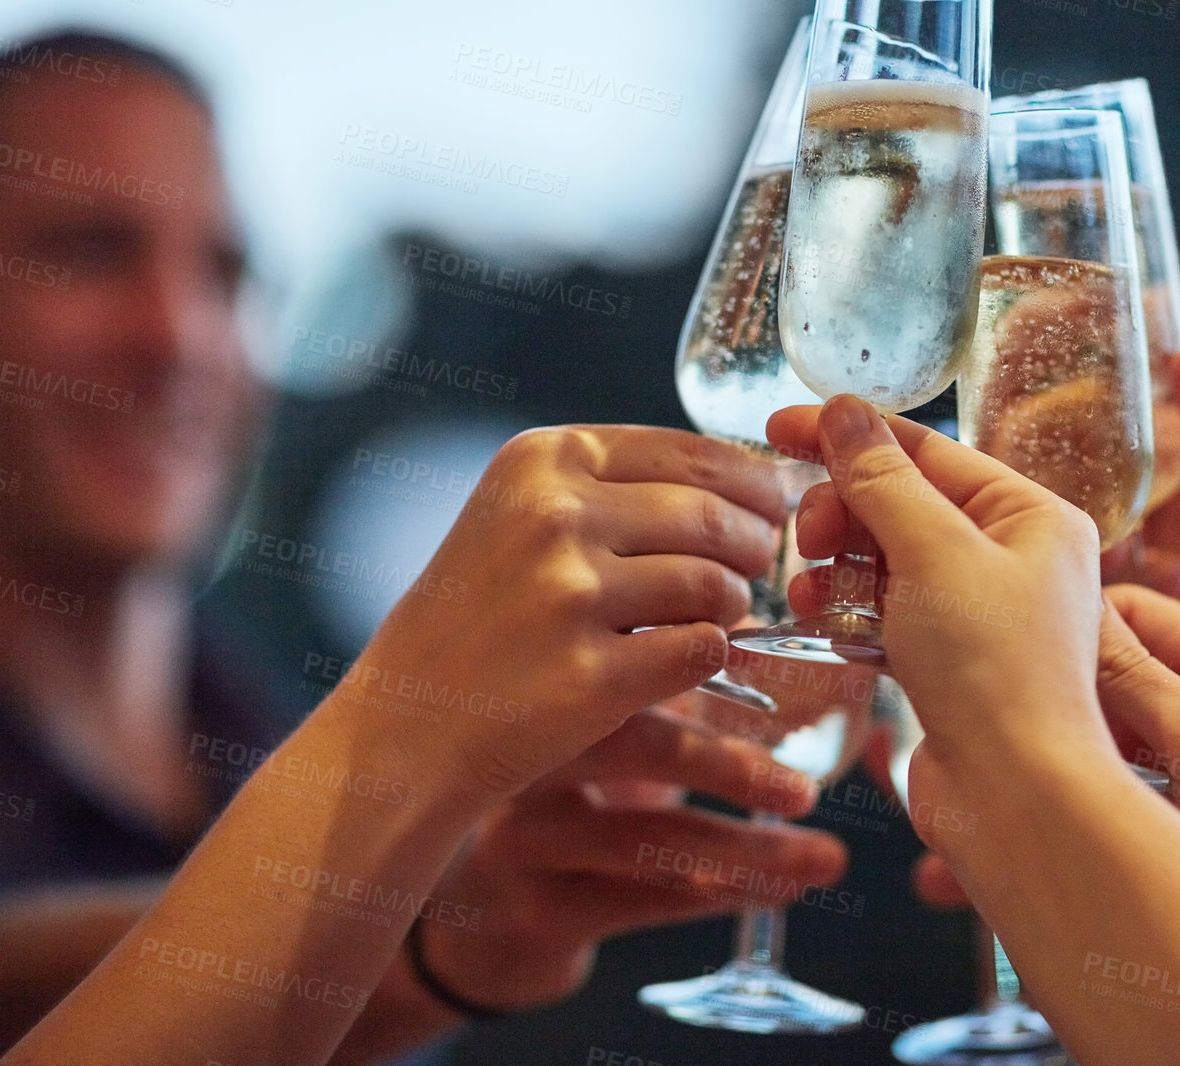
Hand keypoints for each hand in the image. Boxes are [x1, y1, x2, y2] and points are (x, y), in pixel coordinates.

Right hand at [346, 425, 786, 801]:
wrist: (405, 727)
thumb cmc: (479, 617)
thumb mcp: (520, 516)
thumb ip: (616, 487)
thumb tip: (754, 482)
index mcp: (542, 459)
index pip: (692, 453)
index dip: (752, 483)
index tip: (774, 506)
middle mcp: (553, 515)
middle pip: (714, 518)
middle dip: (754, 547)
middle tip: (756, 571)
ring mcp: (569, 597)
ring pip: (717, 586)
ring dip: (731, 609)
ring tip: (709, 619)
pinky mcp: (591, 676)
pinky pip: (703, 651)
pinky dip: (709, 658)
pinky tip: (684, 661)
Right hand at [412, 705, 846, 1011]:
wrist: (468, 924)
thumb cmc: (560, 808)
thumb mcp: (600, 744)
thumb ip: (664, 696)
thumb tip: (765, 639)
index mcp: (547, 697)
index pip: (632, 669)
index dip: (712, 672)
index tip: (789, 680)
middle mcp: (524, 759)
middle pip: (639, 749)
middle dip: (733, 768)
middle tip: (805, 792)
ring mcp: (524, 840)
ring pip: (650, 841)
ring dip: (747, 851)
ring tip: (824, 859)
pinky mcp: (540, 911)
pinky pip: (644, 900)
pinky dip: (719, 894)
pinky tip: (777, 891)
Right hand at [767, 395, 1107, 844]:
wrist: (1017, 798)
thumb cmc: (999, 675)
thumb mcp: (933, 554)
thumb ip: (882, 480)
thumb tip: (843, 413)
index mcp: (1031, 516)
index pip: (928, 450)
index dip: (850, 435)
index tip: (782, 427)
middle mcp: (1014, 559)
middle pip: (904, 501)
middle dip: (844, 510)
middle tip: (809, 534)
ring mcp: (981, 614)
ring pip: (888, 559)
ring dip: (838, 563)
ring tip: (808, 583)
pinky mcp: (949, 663)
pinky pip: (886, 612)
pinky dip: (849, 608)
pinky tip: (817, 615)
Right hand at [905, 579, 1179, 922]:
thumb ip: (1135, 677)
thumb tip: (1069, 610)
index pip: (1139, 617)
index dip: (1075, 630)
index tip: (1013, 651)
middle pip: (1111, 691)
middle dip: (1051, 713)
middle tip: (988, 731)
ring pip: (1101, 760)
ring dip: (1050, 778)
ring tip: (987, 802)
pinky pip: (1108, 820)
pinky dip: (1064, 829)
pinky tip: (1019, 850)